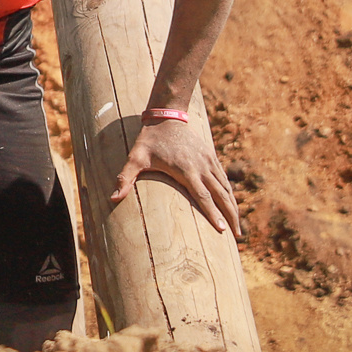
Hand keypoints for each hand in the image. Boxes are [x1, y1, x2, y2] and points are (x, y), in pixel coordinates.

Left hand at [111, 116, 241, 236]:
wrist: (167, 116)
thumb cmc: (149, 140)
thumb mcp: (135, 158)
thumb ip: (125, 178)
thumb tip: (113, 198)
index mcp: (185, 170)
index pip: (202, 196)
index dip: (213, 214)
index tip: (221, 230)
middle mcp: (201, 167)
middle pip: (221, 195)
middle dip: (230, 215)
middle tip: (237, 235)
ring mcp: (208, 162)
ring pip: (226, 188)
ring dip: (233, 207)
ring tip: (237, 227)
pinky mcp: (211, 158)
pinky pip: (224, 179)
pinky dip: (230, 193)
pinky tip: (233, 205)